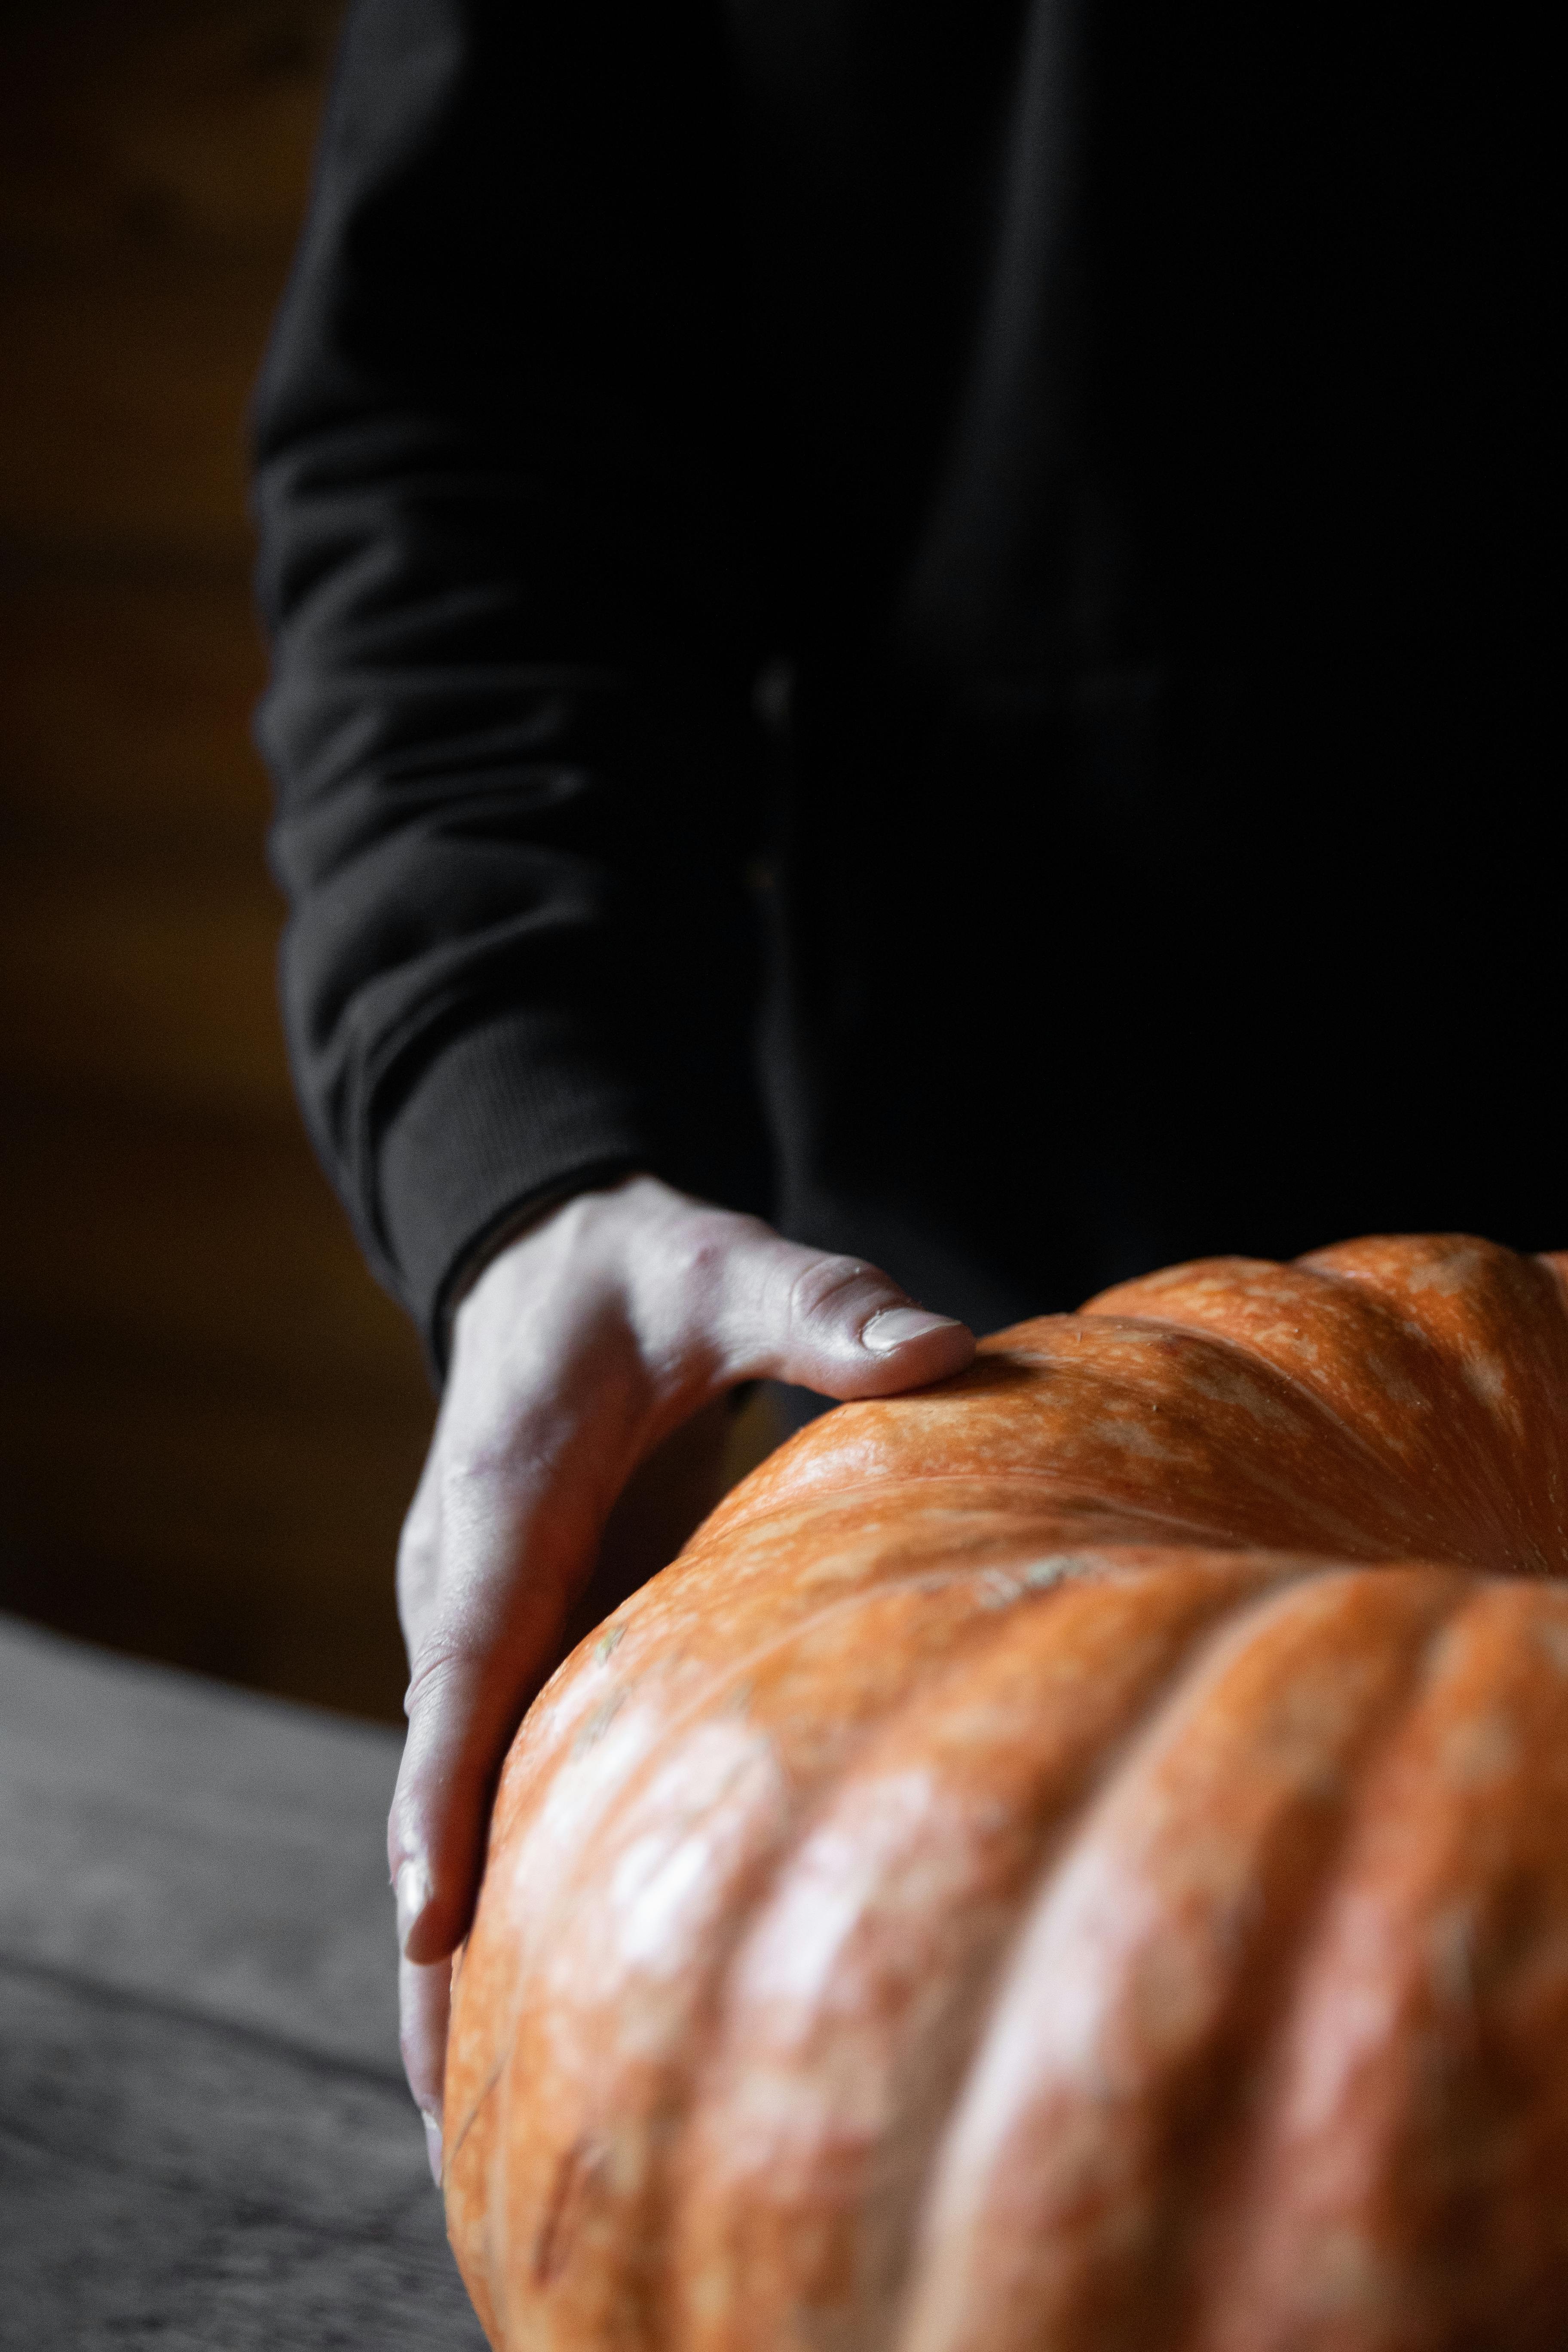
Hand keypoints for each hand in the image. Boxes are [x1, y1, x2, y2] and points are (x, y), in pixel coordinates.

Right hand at [388, 1173, 973, 2182]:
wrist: (542, 1259)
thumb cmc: (641, 1268)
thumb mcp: (724, 1263)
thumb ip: (819, 1306)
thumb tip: (946, 1352)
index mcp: (506, 1494)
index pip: (467, 1655)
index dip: (441, 1791)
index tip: (430, 1927)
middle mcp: (466, 1575)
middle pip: (443, 1771)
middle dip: (436, 1939)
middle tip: (447, 2114)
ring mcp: (481, 1618)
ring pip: (462, 1794)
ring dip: (453, 1949)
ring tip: (465, 2123)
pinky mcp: (519, 1638)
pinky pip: (500, 1772)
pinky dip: (500, 1884)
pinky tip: (530, 2004)